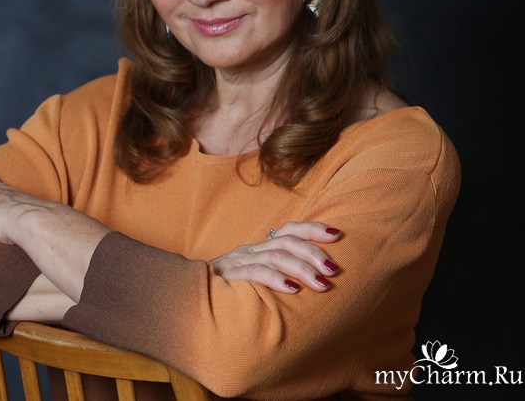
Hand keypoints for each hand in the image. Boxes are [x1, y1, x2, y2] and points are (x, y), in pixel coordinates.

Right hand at [210, 221, 340, 292]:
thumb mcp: (254, 279)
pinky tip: (292, 289)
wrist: (187, 295)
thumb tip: (314, 282)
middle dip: (313, 252)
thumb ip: (276, 276)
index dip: (313, 229)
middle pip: (287, 240)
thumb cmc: (228, 292)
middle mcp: (251, 250)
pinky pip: (255, 272)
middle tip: (334, 269)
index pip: (289, 230)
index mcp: (260, 248)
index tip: (338, 233)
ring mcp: (239, 261)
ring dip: (302, 268)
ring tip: (322, 284)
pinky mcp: (229, 276)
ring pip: (276, 256)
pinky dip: (275, 278)